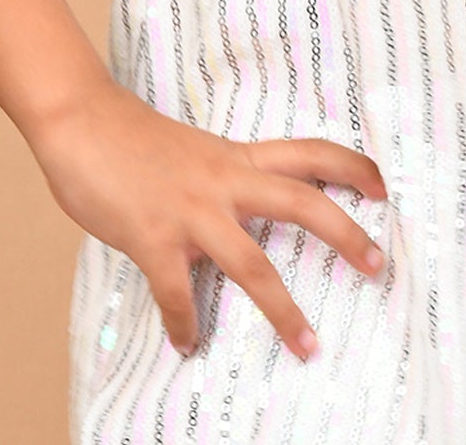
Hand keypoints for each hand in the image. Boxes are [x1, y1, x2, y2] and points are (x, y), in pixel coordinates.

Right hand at [29, 78, 387, 360]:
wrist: (81, 120)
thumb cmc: (132, 137)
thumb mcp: (193, 152)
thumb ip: (220, 179)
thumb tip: (236, 214)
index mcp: (236, 157)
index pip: (309, 153)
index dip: (351, 167)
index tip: (383, 186)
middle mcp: (224, 181)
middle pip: (302, 203)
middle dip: (346, 235)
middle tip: (379, 264)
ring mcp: (191, 211)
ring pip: (253, 264)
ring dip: (284, 311)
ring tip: (308, 345)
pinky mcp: (153, 238)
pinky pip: (176, 293)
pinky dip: (185, 323)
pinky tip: (188, 344)